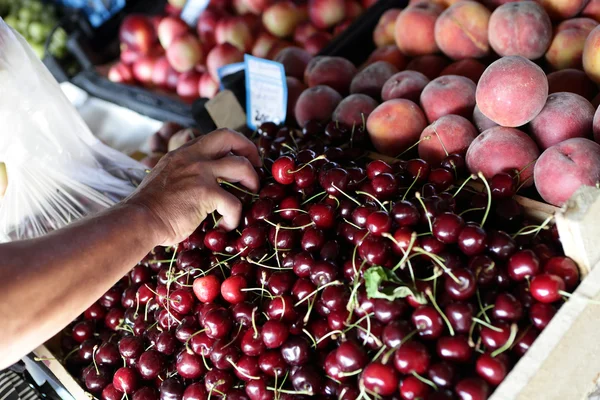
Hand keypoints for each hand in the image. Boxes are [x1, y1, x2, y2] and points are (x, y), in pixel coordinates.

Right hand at [125, 128, 260, 245]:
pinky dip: (235, 217)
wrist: (139, 220)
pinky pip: (234, 203)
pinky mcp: (206, 193)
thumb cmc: (151, 206)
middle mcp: (193, 157)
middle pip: (230, 137)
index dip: (236, 144)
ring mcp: (200, 173)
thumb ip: (185, 171)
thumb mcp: (167, 176)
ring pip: (242, 167)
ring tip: (250, 196)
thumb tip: (204, 180)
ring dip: (252, 181)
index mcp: (184, 152)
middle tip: (256, 169)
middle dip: (250, 150)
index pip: (217, 136)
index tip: (244, 157)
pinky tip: (226, 225)